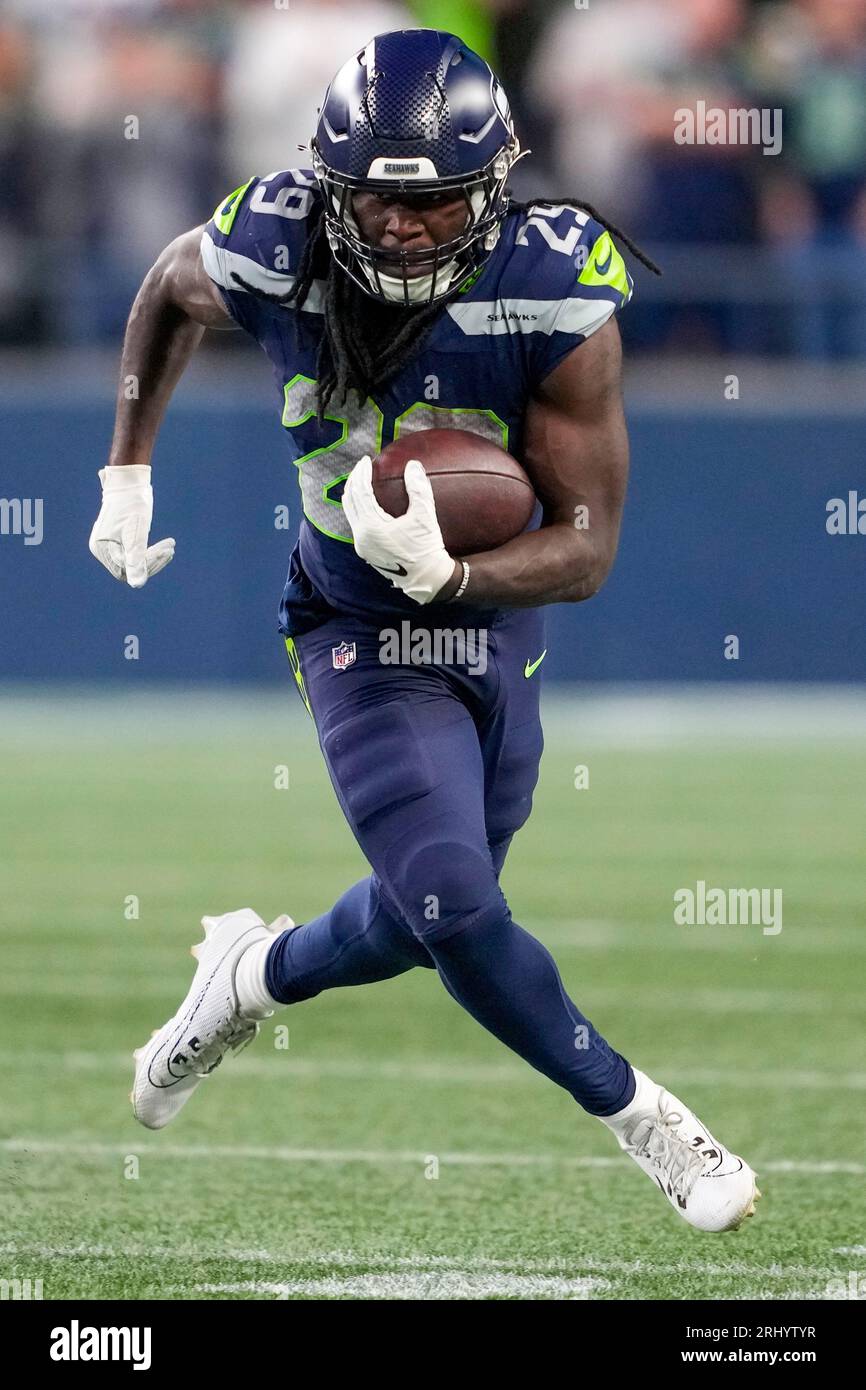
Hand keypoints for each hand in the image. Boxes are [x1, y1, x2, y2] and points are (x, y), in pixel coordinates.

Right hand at [89, 464, 174, 587]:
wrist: (128, 481)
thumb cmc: (132, 504)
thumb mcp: (137, 533)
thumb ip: (136, 559)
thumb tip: (137, 585)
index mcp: (101, 549)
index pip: (127, 570)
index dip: (148, 564)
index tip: (166, 551)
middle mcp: (101, 549)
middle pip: (130, 567)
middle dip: (153, 560)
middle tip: (171, 548)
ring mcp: (109, 545)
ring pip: (133, 561)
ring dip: (154, 556)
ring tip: (171, 547)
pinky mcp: (118, 539)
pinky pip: (134, 553)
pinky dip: (149, 550)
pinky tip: (165, 546)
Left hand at [342, 455, 455, 604]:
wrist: (427, 579)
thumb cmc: (427, 548)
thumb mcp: (425, 516)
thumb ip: (418, 489)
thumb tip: (413, 465)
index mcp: (371, 526)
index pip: (360, 492)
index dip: (362, 473)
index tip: (366, 460)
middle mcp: (361, 537)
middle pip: (349, 501)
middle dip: (354, 481)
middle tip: (362, 467)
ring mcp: (362, 546)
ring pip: (350, 513)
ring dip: (354, 495)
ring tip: (362, 481)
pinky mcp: (367, 552)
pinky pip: (357, 524)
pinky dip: (359, 509)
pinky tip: (369, 504)